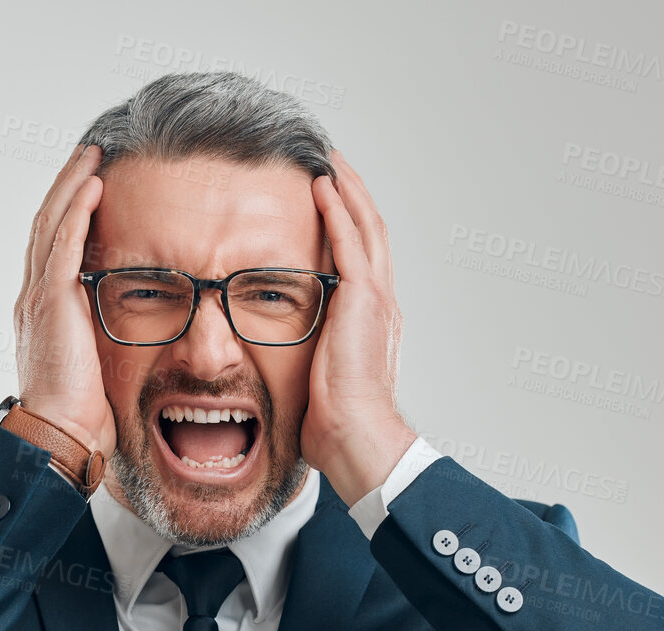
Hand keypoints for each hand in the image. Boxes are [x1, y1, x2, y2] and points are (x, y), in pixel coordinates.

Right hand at [12, 143, 115, 453]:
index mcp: (42, 311)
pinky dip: (77, 211)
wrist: (57, 433)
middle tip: (88, 153)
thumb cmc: (79, 413)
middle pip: (47, 224)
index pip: (53, 247)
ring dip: (72, 185)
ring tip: (92, 155)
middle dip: (67, 185)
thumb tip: (128, 330)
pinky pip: (64, 245)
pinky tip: (92, 185)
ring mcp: (39, 298)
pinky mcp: (51, 303)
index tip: (88, 184)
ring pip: (52, 225)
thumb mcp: (94, 364)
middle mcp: (34, 297)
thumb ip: (103, 337)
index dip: (68, 211)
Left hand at [305, 149, 416, 506]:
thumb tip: (282, 365)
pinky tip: (321, 187)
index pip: (363, 259)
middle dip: (353, 196)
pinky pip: (349, 242)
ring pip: (365, 227)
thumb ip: (309, 358)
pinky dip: (338, 210)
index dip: (350, 226)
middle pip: (370, 232)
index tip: (331, 201)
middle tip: (334, 164)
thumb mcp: (318, 380)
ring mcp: (376, 298)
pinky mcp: (362, 300)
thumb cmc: (335, 424)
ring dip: (347, 191)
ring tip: (329, 161)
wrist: (356, 436)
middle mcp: (381, 303)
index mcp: (373, 321)